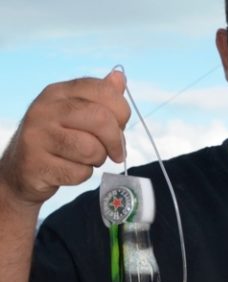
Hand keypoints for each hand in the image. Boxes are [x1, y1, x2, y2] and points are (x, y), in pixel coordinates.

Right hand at [0, 69, 129, 210]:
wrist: (22, 169)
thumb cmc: (60, 139)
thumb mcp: (78, 113)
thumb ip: (102, 97)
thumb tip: (119, 76)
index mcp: (58, 92)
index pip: (104, 91)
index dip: (122, 111)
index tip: (120, 125)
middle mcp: (45, 109)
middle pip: (100, 119)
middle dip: (116, 140)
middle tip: (115, 151)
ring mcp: (36, 136)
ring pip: (91, 149)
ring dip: (98, 159)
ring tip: (86, 158)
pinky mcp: (35, 164)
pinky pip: (79, 173)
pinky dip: (83, 175)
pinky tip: (69, 169)